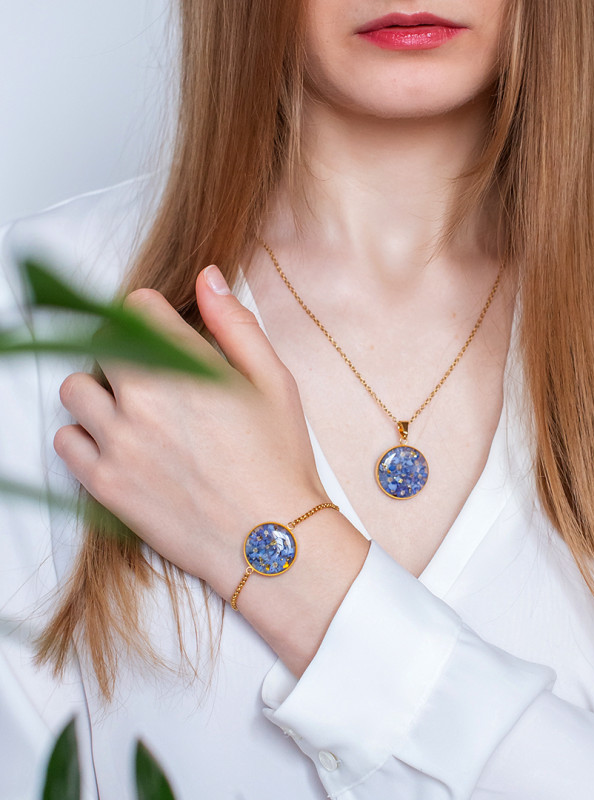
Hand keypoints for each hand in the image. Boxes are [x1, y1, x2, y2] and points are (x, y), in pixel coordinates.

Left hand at [54, 265, 329, 596]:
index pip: (136, 308)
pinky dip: (85, 436)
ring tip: (136, 412)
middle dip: (127, 353)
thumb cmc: (279, 461)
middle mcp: (143, 400)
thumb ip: (236, 325)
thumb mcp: (276, 383)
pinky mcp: (105, 484)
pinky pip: (65, 440)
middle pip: (101, 345)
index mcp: (186, 369)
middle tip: (157, 379)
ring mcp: (118, 443)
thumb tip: (208, 278)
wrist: (269, 539)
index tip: (164, 334)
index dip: (152, 317)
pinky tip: (121, 444)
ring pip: (75, 389)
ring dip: (100, 391)